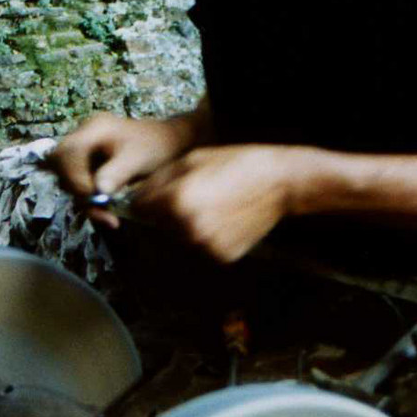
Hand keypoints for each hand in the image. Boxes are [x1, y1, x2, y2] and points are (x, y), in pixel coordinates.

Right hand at [50, 112, 200, 225]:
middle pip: (58, 165)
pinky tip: (106, 208)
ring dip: (82, 197)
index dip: (75, 180)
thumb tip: (97, 191)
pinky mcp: (88, 161)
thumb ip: (116, 173)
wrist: (170, 142)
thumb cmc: (157, 147)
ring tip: (107, 213)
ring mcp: (84, 148)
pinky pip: (76, 181)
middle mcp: (83, 136)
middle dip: (76, 190)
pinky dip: (88, 196)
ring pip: (65, 176)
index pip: (65, 155)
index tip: (97, 198)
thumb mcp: (138, 160)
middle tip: (101, 210)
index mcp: (93, 129)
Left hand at [128, 144, 299, 262]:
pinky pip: (201, 247)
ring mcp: (204, 245)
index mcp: (175, 201)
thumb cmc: (237, 164)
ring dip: (185, 226)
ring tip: (211, 206)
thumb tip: (137, 195)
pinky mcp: (221, 256)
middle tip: (194, 197)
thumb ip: (160, 179)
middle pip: (158, 224)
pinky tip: (224, 219)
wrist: (279, 182)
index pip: (139, 207)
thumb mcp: (193, 160)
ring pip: (179, 237)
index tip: (158, 193)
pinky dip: (206, 237)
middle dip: (166, 213)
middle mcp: (187, 227)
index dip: (148, 198)